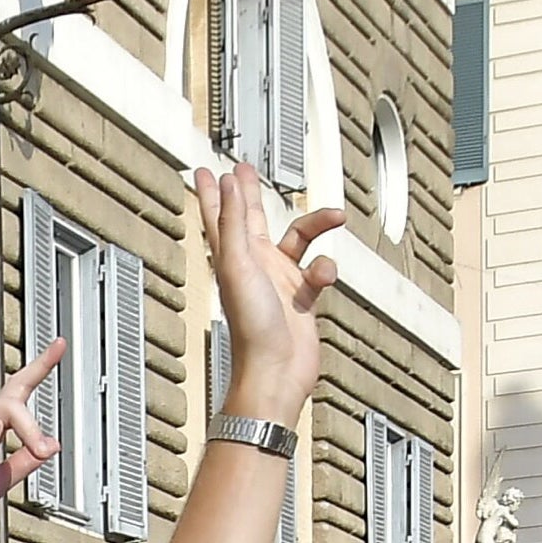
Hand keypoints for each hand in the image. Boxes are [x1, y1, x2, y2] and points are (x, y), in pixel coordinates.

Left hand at [199, 163, 341, 420]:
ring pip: (299, 239)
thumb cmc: (252, 327)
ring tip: (336, 216)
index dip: (212, 191)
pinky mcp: (302, 297)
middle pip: (251, 219)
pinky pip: (319, 270)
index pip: (219, 215)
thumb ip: (234, 222)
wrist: (277, 372)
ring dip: (319, 226)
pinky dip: (327, 269)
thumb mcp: (239, 265)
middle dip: (250, 194)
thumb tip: (227, 182)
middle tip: (244, 170)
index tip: (204, 170)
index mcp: (233, 256)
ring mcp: (279, 280)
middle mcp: (254, 265)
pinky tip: (324, 278)